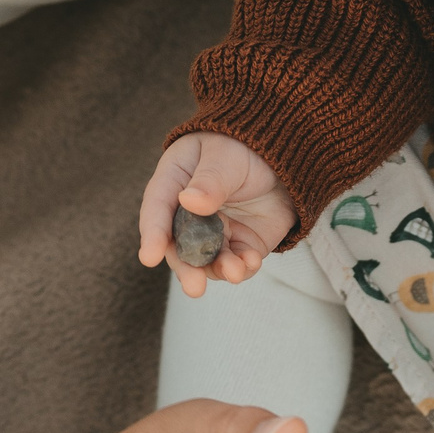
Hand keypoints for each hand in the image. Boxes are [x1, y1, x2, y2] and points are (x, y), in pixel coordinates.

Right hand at [138, 133, 298, 296]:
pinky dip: (243, 267)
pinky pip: (237, 263)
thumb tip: (189, 201)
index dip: (153, 234)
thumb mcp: (225, 154)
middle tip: (194, 287)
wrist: (283, 154)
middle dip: (187, 269)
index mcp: (173, 184)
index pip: (157, 210)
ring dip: (219, 270)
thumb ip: (210, 180)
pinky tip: (251, 261)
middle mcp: (188, 214)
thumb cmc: (243, 145)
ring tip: (234, 271)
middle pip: (179, 247)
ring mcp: (215, 232)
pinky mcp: (240, 244)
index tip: (150, 257)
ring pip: (209, 261)